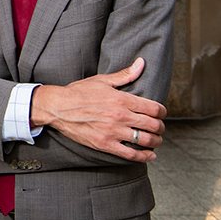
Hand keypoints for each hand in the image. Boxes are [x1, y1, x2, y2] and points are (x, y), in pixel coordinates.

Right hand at [30, 58, 166, 161]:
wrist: (58, 107)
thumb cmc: (78, 92)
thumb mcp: (102, 80)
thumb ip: (125, 74)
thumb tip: (141, 63)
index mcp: (122, 100)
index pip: (154, 108)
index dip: (162, 112)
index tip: (162, 113)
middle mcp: (120, 116)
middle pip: (153, 125)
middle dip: (160, 127)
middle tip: (159, 127)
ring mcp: (113, 132)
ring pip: (145, 140)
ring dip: (156, 141)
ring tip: (156, 140)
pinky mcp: (105, 145)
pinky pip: (131, 154)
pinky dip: (144, 156)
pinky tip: (149, 155)